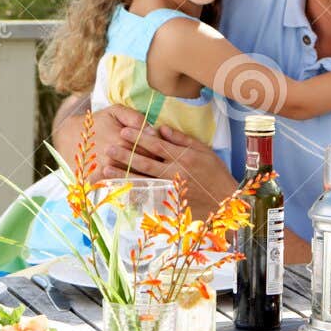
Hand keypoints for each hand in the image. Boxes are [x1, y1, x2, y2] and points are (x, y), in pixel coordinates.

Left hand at [91, 110, 237, 212]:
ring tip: (106, 168)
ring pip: (141, 179)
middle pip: (144, 162)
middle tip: (108, 148)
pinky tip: (119, 189)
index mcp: (183, 157)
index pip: (156, 145)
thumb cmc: (215, 173)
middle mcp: (174, 172)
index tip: (123, 131)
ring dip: (122, 174)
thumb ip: (181, 139)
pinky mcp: (169, 202)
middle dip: (125, 154)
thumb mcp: (203, 150)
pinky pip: (147, 197)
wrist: (225, 201)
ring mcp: (170, 189)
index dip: (138, 138)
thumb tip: (161, 128)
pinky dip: (132, 193)